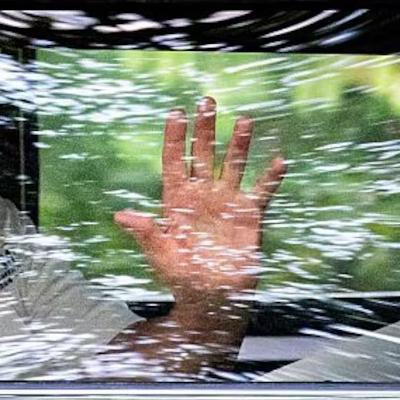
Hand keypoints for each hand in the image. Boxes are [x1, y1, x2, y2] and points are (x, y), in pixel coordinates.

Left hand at [114, 97, 284, 307]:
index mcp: (176, 201)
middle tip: (207, 101)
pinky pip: (261, 192)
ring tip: (243, 121)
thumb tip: (121, 217)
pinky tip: (278, 162)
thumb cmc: (182, 279)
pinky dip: (270, 178)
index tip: (176, 113)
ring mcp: (226, 202)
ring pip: (232, 166)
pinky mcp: (248, 215)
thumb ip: (146, 234)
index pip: (175, 162)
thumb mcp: (161, 256)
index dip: (175, 138)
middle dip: (205, 129)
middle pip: (203, 154)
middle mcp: (202, 196)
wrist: (212, 298)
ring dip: (238, 145)